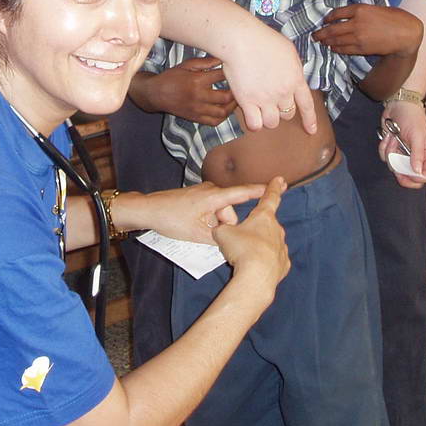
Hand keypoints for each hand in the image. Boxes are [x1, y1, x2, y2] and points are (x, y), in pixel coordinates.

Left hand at [131, 181, 268, 243]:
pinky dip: (207, 220)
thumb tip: (231, 240)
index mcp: (214, 197)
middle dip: (224, 226)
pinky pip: (209, 210)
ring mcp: (202, 193)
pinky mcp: (195, 197)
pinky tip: (194, 228)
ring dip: (214, 225)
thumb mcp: (198, 234)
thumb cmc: (172, 219)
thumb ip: (219, 237)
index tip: (277, 186)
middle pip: (229, 212)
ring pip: (219, 213)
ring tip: (197, 233)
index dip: (260, 191)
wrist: (148, 210)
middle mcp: (211, 191)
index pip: (242, 193)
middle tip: (209, 237)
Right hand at [133, 57, 235, 124]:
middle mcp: (198, 96)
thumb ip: (205, 62)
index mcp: (197, 81)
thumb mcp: (186, 65)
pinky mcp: (195, 118)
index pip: (221, 76)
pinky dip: (223, 117)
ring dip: (232, 106)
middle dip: (235, 92)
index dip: (230, 73)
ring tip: (234, 99)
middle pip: (226, 97)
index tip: (235, 70)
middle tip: (239, 88)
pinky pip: (214, 122)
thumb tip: (222, 58)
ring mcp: (197, 109)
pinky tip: (225, 109)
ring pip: (222, 112)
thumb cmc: (171, 77)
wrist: (155, 94)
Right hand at [213, 177, 290, 293]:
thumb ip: (221, 228)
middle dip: (257, 226)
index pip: (270, 197)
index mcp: (263, 217)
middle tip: (244, 235)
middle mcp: (276, 229)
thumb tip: (220, 229)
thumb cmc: (241, 249)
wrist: (256, 277)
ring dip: (261, 244)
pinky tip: (256, 266)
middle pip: (267, 223)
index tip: (280, 180)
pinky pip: (274, 259)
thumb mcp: (222, 234)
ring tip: (246, 254)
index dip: (273, 187)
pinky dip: (266, 260)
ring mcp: (282, 247)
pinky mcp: (284, 264)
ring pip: (271, 241)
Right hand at [221, 24, 316, 133]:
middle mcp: (283, 92)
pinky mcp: (247, 102)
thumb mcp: (288, 51)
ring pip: (272, 123)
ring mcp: (265, 98)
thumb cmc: (263, 40)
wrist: (242, 40)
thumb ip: (293, 68)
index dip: (310, 120)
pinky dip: (253, 123)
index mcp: (295, 79)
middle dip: (280, 110)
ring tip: (259, 107)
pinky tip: (250, 115)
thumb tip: (293, 78)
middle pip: (287, 114)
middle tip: (270, 99)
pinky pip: (254, 125)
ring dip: (267, 118)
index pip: (307, 104)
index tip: (311, 130)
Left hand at [313, 4, 422, 56]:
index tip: (323, 21)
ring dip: (327, 42)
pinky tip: (333, 48)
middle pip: (332, 29)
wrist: (406, 33)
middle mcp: (356, 22)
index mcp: (360, 9)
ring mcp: (358, 37)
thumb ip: (360, 12)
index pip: (336, 13)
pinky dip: (336, 49)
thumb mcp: (375, 8)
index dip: (327, 18)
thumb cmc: (394, 18)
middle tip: (314, 36)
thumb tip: (346, 16)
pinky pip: (344, 49)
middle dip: (320, 34)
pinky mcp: (362, 48)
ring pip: (336, 41)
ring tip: (321, 42)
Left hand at [380, 100, 425, 188]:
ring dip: (390, 153)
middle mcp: (416, 158)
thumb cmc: (412, 118)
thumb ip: (418, 155)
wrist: (398, 105)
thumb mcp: (417, 135)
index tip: (409, 172)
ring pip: (394, 167)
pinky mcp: (392, 150)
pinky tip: (389, 136)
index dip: (419, 179)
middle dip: (400, 170)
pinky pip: (384, 157)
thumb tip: (418, 172)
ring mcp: (403, 155)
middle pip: (410, 178)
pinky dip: (384, 147)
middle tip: (395, 160)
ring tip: (394, 138)